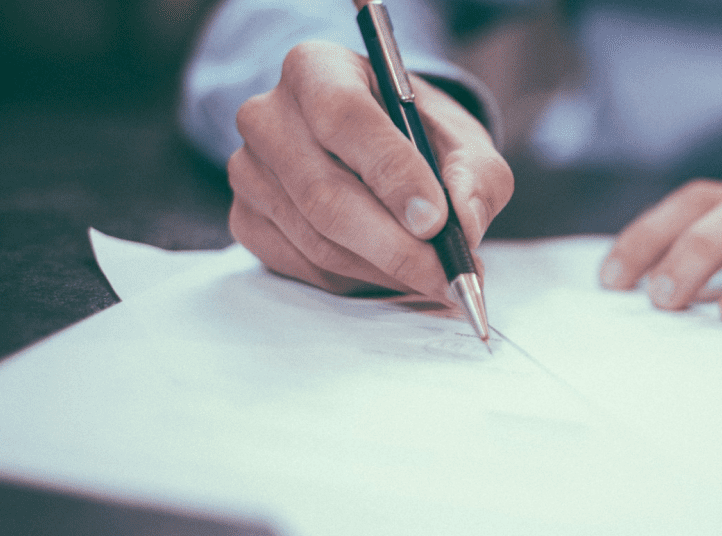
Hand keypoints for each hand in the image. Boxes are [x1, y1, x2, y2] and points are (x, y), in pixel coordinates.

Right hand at [227, 41, 512, 297]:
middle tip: (447, 275)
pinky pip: (303, 266)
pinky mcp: (246, 220)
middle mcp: (268, 116)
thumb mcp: (462, 140)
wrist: (379, 148)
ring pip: (317, 240)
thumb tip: (463, 226)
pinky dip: (357, 280)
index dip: (392, 174)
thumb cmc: (419, 136)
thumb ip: (475, 176)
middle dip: (395, 246)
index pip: (344, 118)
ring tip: (434, 277)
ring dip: (384, 270)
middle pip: (324, 193)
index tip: (435, 221)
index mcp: (316, 69)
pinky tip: (393, 273)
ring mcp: (249, 171)